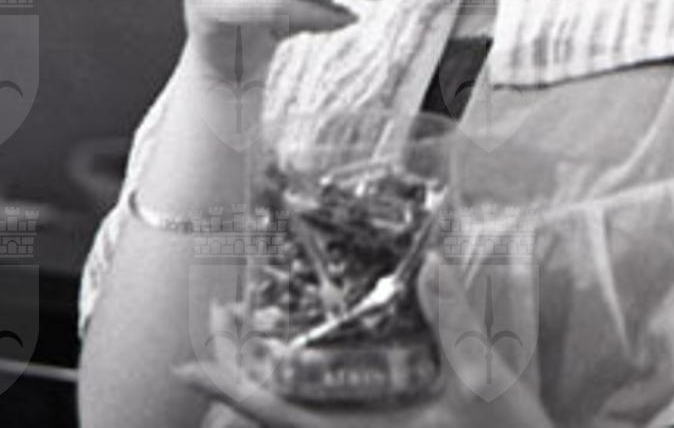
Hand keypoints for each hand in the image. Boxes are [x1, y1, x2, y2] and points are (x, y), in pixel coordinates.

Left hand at [174, 253, 552, 427]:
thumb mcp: (484, 380)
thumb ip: (452, 321)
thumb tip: (426, 262)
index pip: (282, 414)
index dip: (233, 389)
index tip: (189, 363)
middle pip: (278, 415)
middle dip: (240, 371)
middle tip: (219, 321)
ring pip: (301, 418)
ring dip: (270, 377)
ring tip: (252, 331)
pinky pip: (331, 416)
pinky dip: (308, 387)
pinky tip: (314, 357)